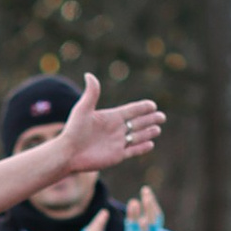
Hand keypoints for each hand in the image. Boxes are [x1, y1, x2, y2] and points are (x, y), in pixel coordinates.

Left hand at [36, 73, 165, 178]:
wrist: (68, 153)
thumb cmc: (74, 130)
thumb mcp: (83, 109)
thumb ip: (91, 93)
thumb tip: (89, 75)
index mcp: (111, 117)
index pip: (131, 110)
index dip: (142, 108)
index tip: (152, 105)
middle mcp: (116, 129)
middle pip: (137, 123)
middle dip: (150, 119)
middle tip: (162, 117)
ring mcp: (117, 143)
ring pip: (137, 136)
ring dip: (148, 132)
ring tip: (157, 129)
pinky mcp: (117, 156)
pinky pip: (133, 151)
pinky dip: (142, 147)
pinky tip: (151, 144)